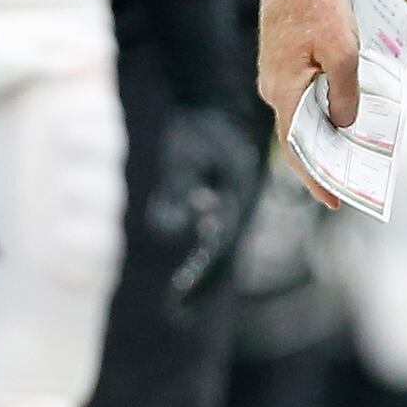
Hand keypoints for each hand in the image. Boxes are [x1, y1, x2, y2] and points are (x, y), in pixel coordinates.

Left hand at [149, 102, 269, 310]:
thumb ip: (175, 189)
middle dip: (203, 282)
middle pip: (223, 252)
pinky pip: (218, 227)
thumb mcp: (185, 153)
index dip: (200, 277)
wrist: (221, 95)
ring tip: (184, 296)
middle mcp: (240, 202)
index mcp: (236, 198)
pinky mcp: (228, 191)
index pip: (218, 248)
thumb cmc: (202, 121)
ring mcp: (236, 198)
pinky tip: (191, 252)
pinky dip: (205, 246)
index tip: (179, 301)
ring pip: (222, 242)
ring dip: (205, 269)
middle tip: (180, 310)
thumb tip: (166, 231)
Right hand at [258, 0, 355, 208]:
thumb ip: (344, 92)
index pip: (297, 146)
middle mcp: (275, 89)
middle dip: (324, 161)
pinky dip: (324, 112)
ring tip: (354, 156)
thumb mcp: (343, 50)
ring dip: (326, 135)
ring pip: (303, 117)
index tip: (332, 200)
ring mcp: (278, 78)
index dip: (315, 176)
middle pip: (300, 136)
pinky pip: (305, 98)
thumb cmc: (318, 8)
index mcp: (284, 90)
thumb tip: (343, 124)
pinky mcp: (286, 67)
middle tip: (351, 184)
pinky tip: (345, 118)